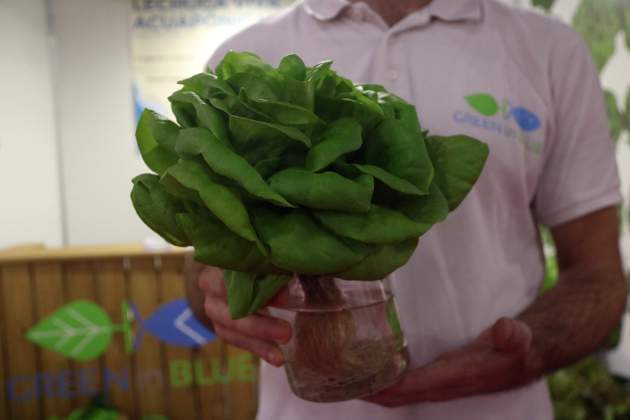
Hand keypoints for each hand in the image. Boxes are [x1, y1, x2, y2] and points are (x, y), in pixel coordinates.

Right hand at [197, 265, 291, 366]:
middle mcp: (210, 291)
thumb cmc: (253, 260)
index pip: (230, 282)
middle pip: (231, 313)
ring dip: (258, 344)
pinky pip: (238, 341)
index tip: (284, 300)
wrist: (232, 268)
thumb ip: (272, 272)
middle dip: (260, 326)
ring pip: (232, 332)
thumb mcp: (262, 261)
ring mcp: (214, 311)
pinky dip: (258, 349)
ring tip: (280, 356)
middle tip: (287, 333)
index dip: (257, 291)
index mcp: (217, 269)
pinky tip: (276, 357)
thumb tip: (285, 291)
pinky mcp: (222, 326)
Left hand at [363, 317, 539, 406]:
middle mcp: (448, 385)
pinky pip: (409, 385)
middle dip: (374, 393)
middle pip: (404, 396)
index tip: (364, 384)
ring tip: (347, 378)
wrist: (529, 353)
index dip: (392, 386)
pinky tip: (373, 372)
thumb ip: (514, 334)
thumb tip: (506, 331)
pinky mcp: (441, 378)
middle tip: (341, 382)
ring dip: (378, 390)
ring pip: (404, 393)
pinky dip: (389, 382)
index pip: (419, 385)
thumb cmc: (519, 345)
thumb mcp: (521, 336)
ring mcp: (443, 384)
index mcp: (461, 376)